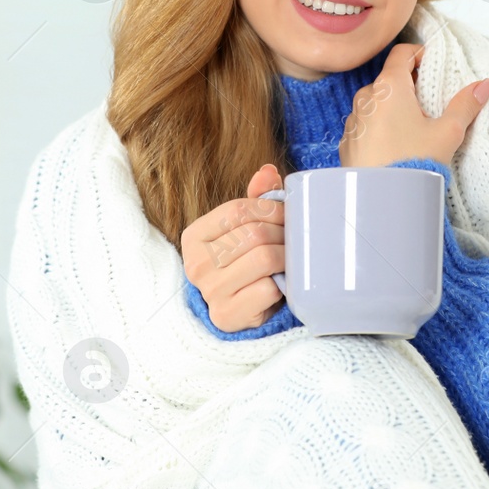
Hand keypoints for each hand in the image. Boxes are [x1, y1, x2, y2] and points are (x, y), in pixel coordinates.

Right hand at [180, 163, 286, 332]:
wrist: (239, 309)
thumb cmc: (243, 262)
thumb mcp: (244, 229)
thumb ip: (255, 199)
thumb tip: (267, 172)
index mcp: (193, 237)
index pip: (237, 210)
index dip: (270, 208)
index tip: (286, 215)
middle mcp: (195, 265)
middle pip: (254, 234)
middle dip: (283, 233)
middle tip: (295, 237)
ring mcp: (210, 292)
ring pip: (263, 259)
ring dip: (287, 256)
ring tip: (292, 257)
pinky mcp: (227, 316)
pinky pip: (267, 289)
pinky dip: (282, 284)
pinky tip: (283, 283)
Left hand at [338, 42, 488, 167]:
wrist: (382, 200)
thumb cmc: (414, 162)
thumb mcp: (447, 133)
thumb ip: (465, 105)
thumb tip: (484, 85)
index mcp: (389, 87)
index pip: (401, 53)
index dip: (419, 55)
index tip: (432, 67)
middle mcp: (365, 98)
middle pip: (389, 80)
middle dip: (409, 87)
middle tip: (429, 106)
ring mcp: (353, 120)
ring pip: (375, 103)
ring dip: (392, 108)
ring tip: (412, 131)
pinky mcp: (347, 142)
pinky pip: (364, 125)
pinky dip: (378, 128)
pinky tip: (394, 147)